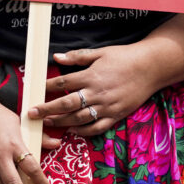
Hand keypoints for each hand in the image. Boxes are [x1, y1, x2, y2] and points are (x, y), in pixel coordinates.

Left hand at [28, 44, 158, 147]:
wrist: (151, 67)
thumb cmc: (125, 57)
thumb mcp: (101, 52)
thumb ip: (78, 57)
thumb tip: (57, 57)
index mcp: (91, 75)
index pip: (62, 82)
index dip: (46, 87)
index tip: (35, 90)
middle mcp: (97, 92)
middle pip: (66, 104)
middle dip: (46, 109)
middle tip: (32, 113)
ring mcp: (106, 106)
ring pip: (78, 118)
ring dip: (61, 122)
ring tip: (48, 123)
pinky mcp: (116, 114)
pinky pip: (96, 127)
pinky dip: (83, 131)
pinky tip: (72, 130)